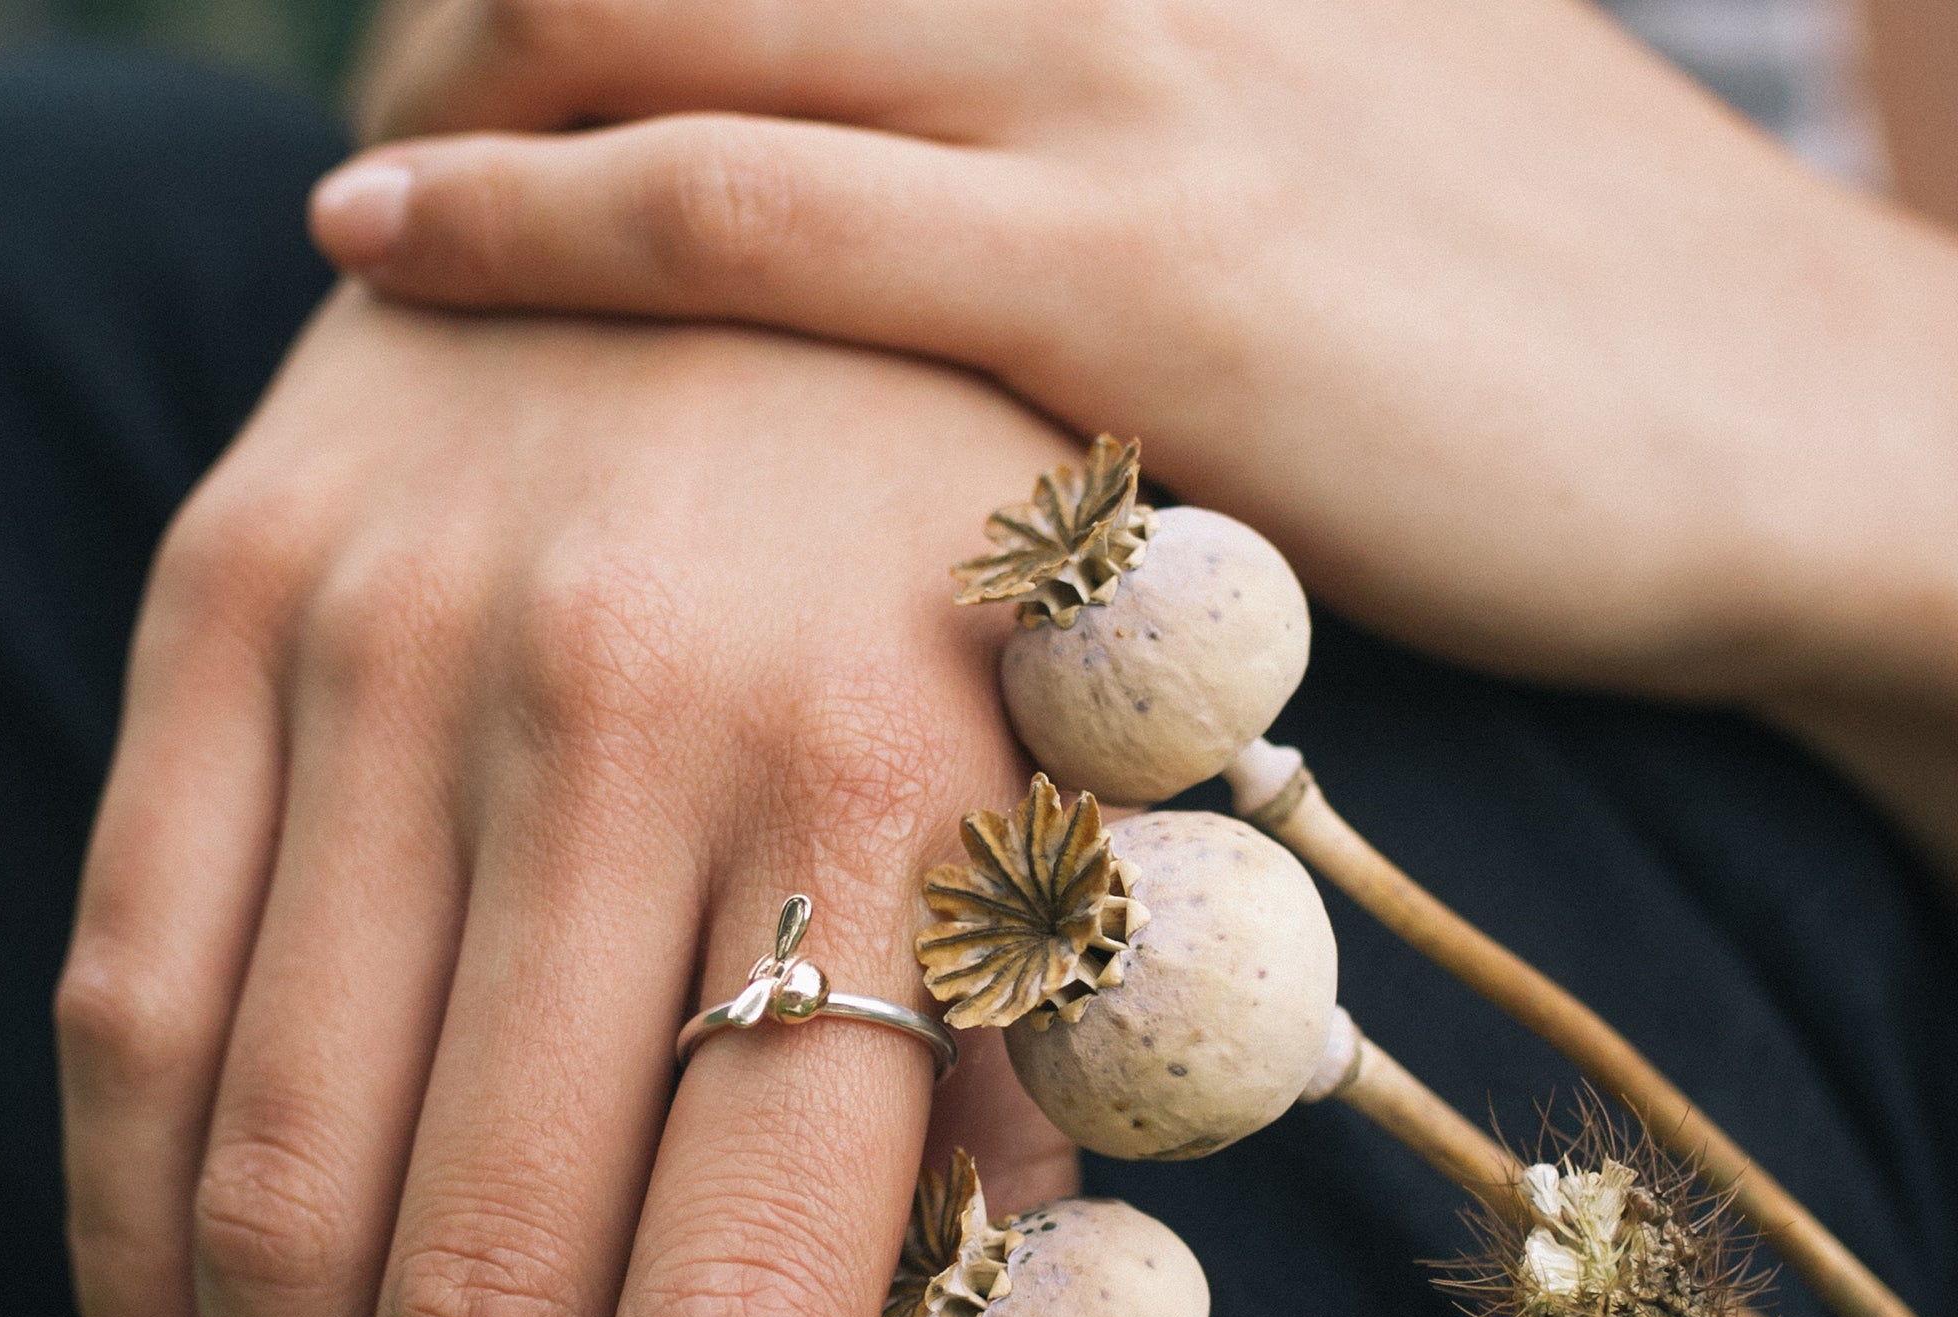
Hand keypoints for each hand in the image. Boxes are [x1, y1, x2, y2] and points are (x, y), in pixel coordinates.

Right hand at [56, 283, 1076, 1316]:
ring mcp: (382, 666)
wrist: (753, 182)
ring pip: (280, 1193)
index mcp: (881, 800)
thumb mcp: (1057, 807)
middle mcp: (614, 737)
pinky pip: (134, 998)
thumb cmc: (958, 540)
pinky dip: (138, 1263)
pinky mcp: (230, 617)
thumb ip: (994, 1162)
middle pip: (490, 1302)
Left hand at [321, 0, 1957, 705]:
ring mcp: (1117, 89)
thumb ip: (1157, 98)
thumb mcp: (1347, 130)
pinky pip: (746, 211)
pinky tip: (380, 250)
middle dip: (486, 0)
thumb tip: (990, 138)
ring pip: (665, 11)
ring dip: (458, 85)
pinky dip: (535, 221)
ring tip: (359, 204)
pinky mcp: (1131, 283)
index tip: (487, 34)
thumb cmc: (1573, 330)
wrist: (1793, 438)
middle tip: (389, 126)